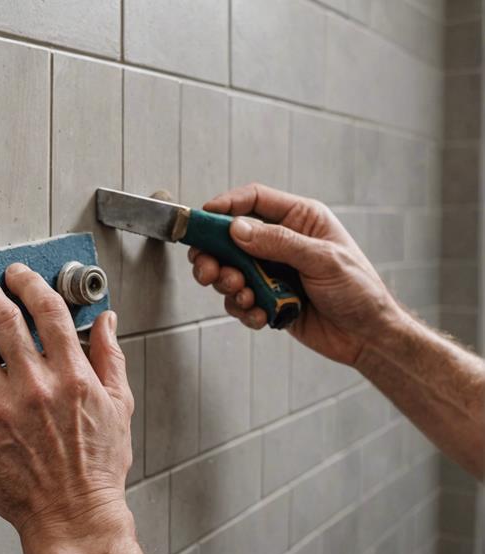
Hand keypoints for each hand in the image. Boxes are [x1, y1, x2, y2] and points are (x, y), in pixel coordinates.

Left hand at [0, 264, 148, 553]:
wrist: (72, 516)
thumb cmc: (96, 468)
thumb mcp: (118, 407)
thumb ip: (110, 358)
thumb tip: (105, 321)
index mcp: (72, 375)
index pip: (46, 309)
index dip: (28, 282)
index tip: (17, 274)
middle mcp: (34, 385)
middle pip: (0, 316)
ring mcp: (1, 408)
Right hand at [189, 183, 402, 365]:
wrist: (368, 337)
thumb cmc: (360, 291)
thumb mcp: (323, 260)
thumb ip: (279, 242)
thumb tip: (237, 228)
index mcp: (300, 219)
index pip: (254, 200)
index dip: (225, 206)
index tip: (203, 219)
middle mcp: (282, 242)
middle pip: (230, 238)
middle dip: (214, 256)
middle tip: (209, 271)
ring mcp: (272, 271)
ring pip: (229, 271)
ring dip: (229, 286)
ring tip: (244, 296)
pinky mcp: (267, 298)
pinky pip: (240, 301)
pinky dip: (244, 310)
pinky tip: (262, 315)